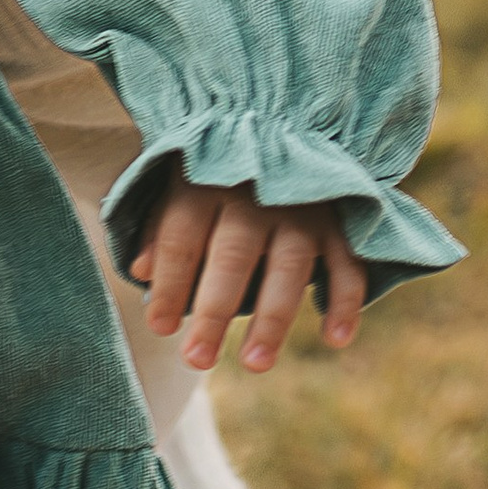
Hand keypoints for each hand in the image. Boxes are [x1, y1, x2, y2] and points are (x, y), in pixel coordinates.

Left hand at [133, 181, 364, 370]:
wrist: (291, 124)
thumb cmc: (222, 170)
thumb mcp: (182, 183)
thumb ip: (162, 226)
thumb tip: (140, 270)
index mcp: (206, 184)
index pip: (182, 238)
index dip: (168, 284)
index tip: (158, 327)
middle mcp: (255, 196)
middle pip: (231, 258)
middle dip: (212, 312)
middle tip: (197, 359)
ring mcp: (303, 209)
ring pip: (288, 268)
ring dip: (273, 320)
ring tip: (254, 364)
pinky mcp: (341, 221)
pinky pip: (347, 263)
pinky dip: (345, 301)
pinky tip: (335, 338)